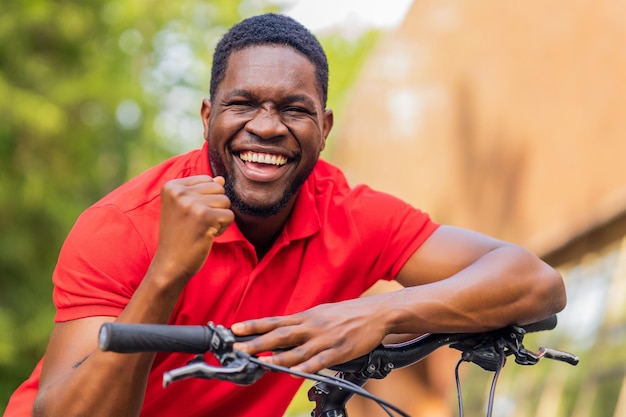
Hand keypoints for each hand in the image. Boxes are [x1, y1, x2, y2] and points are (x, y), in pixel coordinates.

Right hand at [150, 175, 233, 284]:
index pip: (207, 180)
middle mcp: (179, 192)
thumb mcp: (185, 208)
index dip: (206, 199)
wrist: (170, 264)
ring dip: (219, 218)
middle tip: (197, 223)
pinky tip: (207, 235)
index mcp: (172, 186)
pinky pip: (229, 215)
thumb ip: (201, 191)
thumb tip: (220, 178)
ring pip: (226, 201)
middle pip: (219, 188)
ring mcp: (191, 203)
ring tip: (201, 229)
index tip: (191, 215)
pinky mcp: (204, 217)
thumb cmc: (179, 236)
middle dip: (215, 207)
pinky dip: (223, 228)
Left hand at [231, 298, 389, 373]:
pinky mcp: (339, 350)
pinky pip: (320, 361)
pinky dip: (307, 367)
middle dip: (258, 342)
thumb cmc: (347, 314)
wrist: (376, 313)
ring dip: (277, 358)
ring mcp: (325, 339)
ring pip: (297, 350)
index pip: (274, 321)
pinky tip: (295, 372)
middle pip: (280, 335)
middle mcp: (312, 326)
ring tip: (260, 363)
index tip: (235, 329)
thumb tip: (280, 334)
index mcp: (306, 317)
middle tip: (238, 348)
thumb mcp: (321, 314)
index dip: (254, 325)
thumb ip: (301, 325)